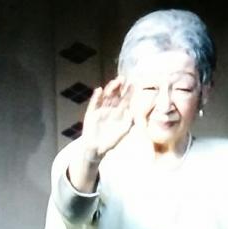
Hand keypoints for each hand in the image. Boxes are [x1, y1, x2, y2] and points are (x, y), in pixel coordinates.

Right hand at [67, 77, 132, 191]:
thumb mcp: (124, 131)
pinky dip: (96, 97)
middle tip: (123, 78)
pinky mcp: (91, 114)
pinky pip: (94, 103)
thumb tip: (136, 111)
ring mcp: (100, 110)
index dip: (129, 92)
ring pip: (105, 97)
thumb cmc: (111, 141)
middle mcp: (110, 109)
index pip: (125, 100)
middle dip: (119, 87)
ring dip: (109, 89)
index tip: (133, 84)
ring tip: (114, 82)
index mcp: (119, 113)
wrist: (97, 150)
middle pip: (115, 95)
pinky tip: (99, 90)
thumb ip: (130, 121)